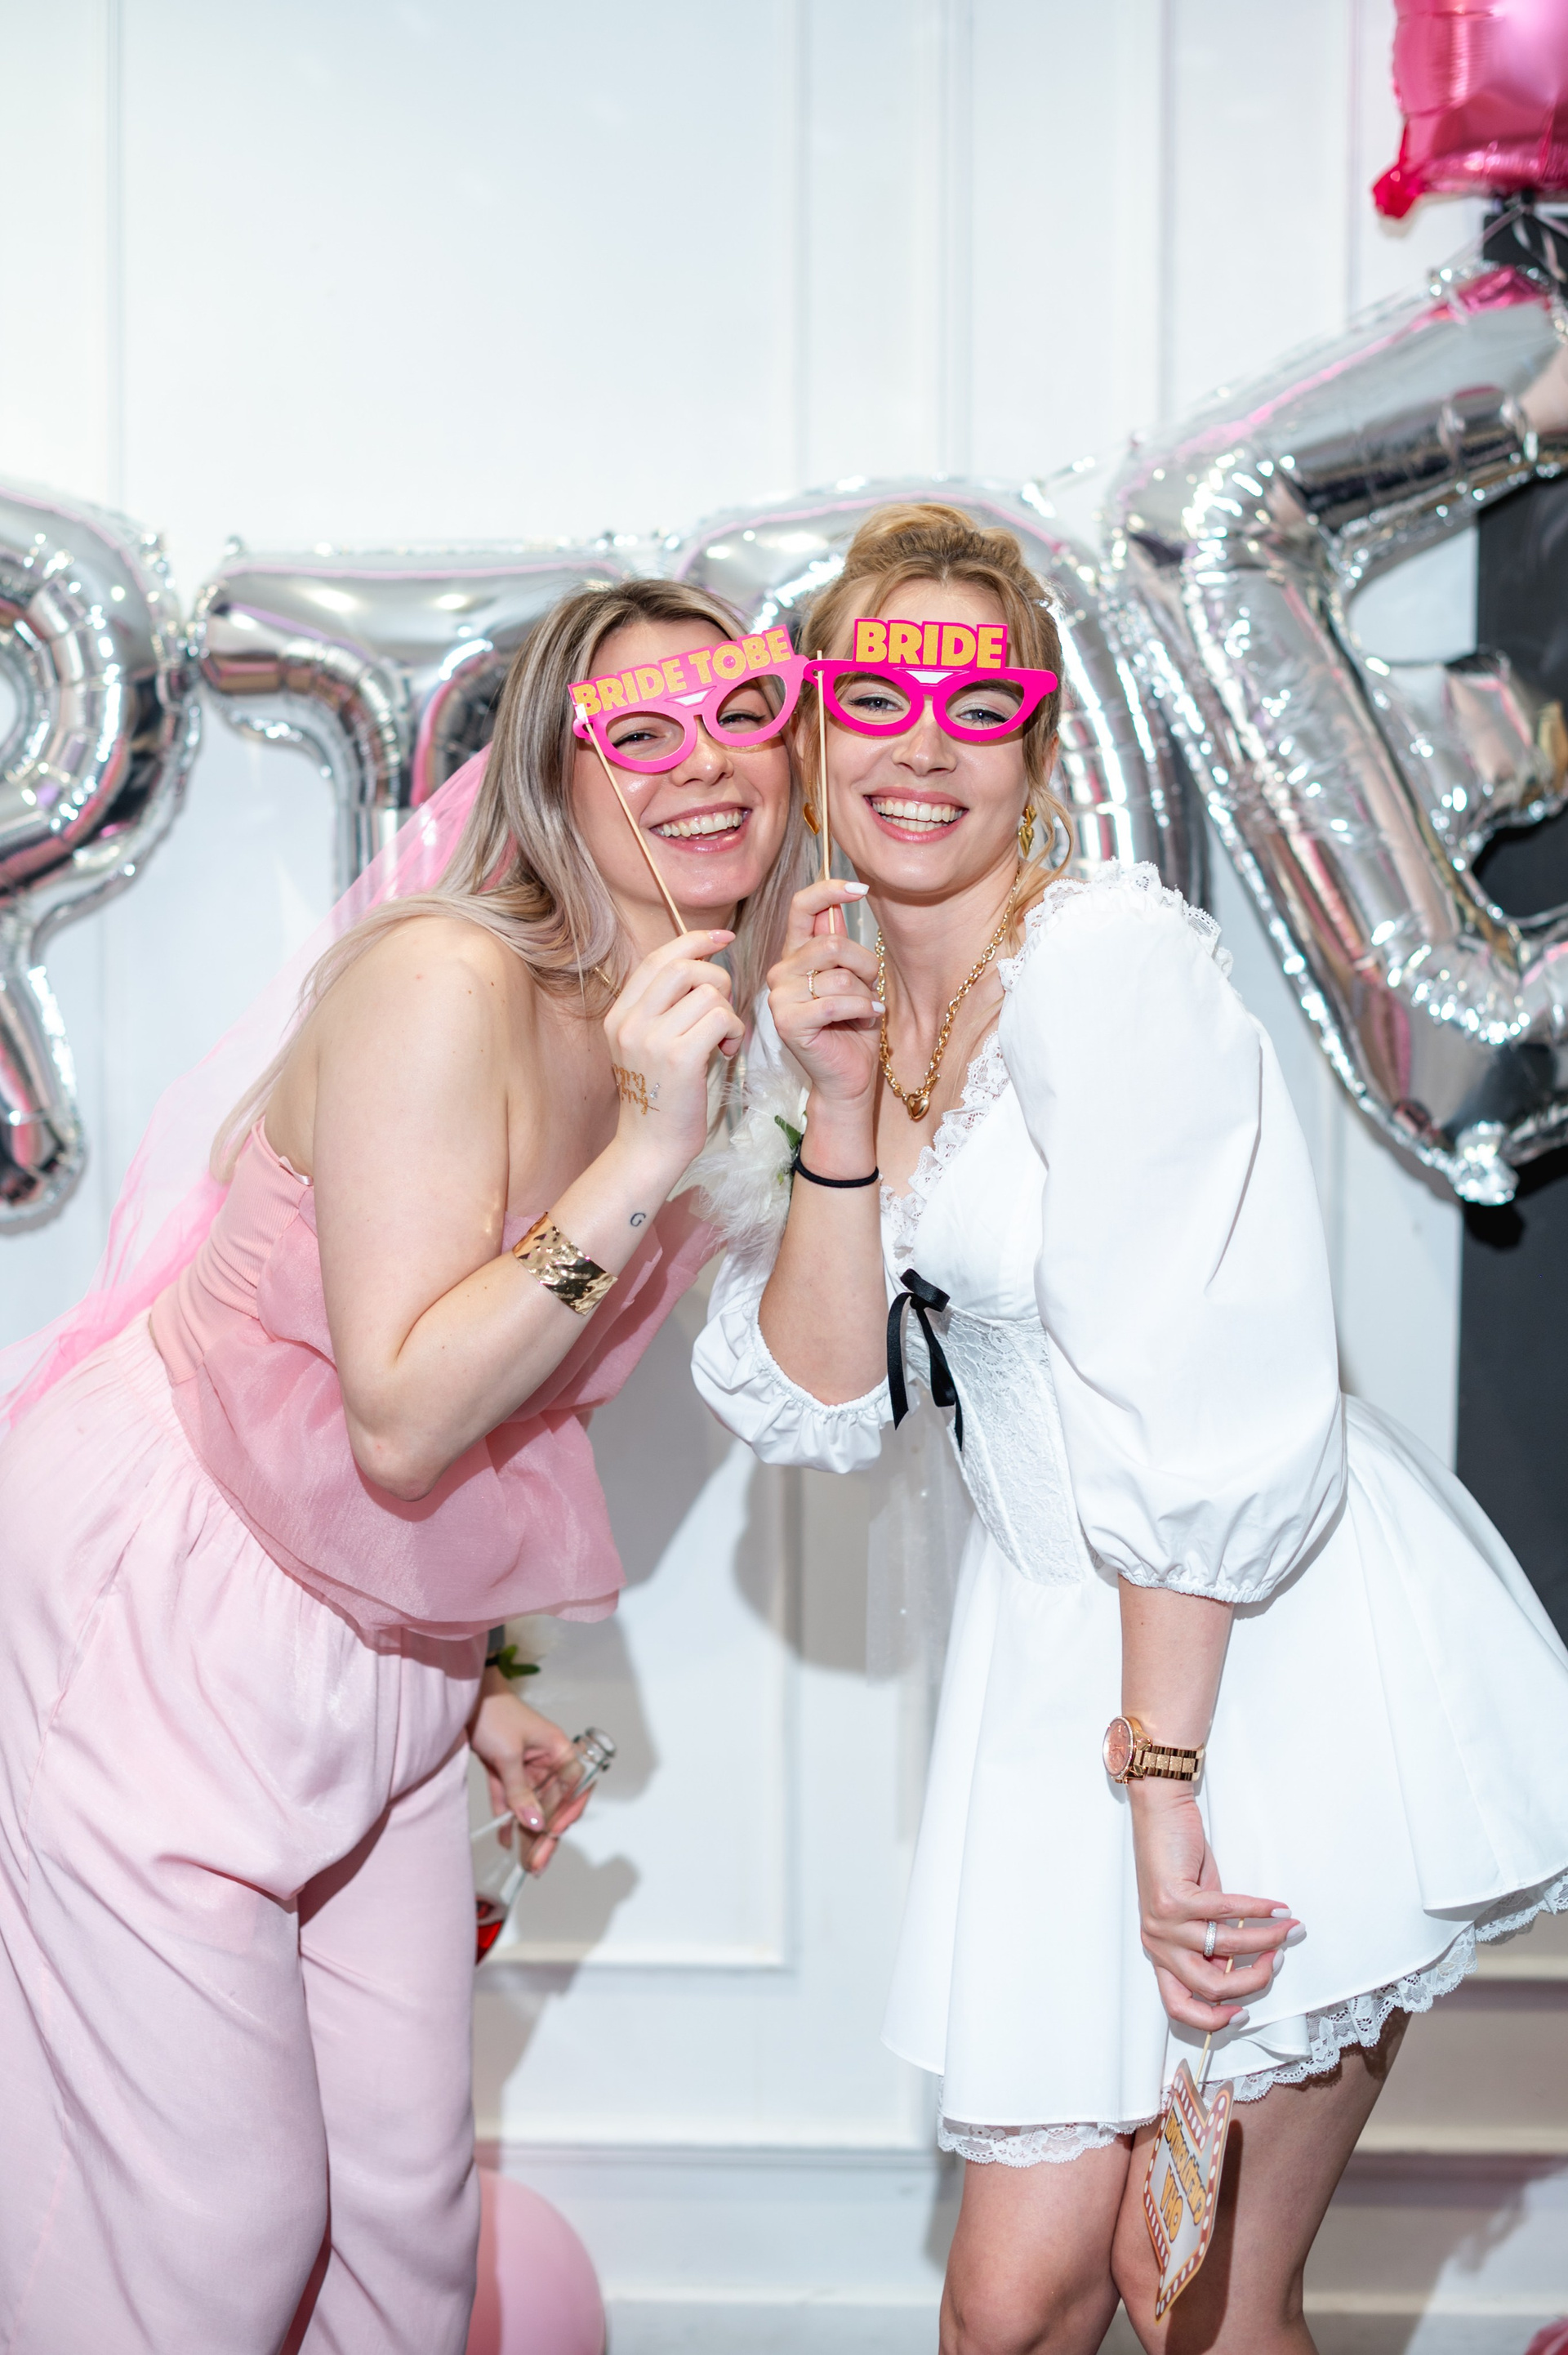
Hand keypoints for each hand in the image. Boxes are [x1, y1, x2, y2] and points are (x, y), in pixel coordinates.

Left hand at [467, 1669, 594, 1876]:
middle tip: (538, 1864)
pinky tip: (507, 1840)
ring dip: (528, 1832)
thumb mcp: (508, 1754)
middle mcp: (546, 1761)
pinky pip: (511, 1800)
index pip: (573, 1788)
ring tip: (526, 1862)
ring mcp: (526, 1767)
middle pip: (552, 1803)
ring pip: (532, 1806)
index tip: (554, 1834)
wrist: (464, 1695)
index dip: (567, 1813)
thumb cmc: (494, 1713)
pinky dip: (509, 1819)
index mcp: (558, 1750)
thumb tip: (535, 1822)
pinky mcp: (505, 1770)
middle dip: (546, 1834)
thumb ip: (521, 1791)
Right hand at [603, 928, 745, 1176]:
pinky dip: (733, 1030)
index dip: (693, 941)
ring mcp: (650, 1040)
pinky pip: (719, 1018)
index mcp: (619, 1016)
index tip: (722, 937)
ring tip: (724, 1040)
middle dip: (717, 978)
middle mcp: (629, 1023)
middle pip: (682, 966)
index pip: (657, 959)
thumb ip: (665, 1010)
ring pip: (707, 991)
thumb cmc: (662, 1100)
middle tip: (723, 1009)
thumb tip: (704, 971)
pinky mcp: (677, 1058)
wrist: (650, 1149)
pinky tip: (727, 1052)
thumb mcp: (650, 1047)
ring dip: (728, 1012)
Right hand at [766, 881, 882, 1111]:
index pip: (802, 907)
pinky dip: (862, 1009)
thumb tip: (841, 902)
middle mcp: (782, 971)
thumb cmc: (853, 1027)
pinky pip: (835, 1002)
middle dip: (865, 964)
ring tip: (868, 1009)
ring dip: (865, 993)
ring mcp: (780, 997)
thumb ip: (842, 944)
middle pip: (832, 943)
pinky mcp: (788, 1022)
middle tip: (872, 986)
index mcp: (796, 954)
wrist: (849, 1076)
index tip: (862, 889)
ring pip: (838, 975)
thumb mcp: (854, 978)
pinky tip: (871, 1017)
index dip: (830, 890)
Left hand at [1129, 1782, 1296, 2030]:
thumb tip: (1250, 1965)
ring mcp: (1162, 1921)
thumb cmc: (1178, 1862)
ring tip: (1288, 1931)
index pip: (1178, 2005)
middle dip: (1252, 1981)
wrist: (1159, 1814)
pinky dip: (1259, 1912)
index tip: (1243, 2012)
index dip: (1211, 2020)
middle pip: (1209, 1987)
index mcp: (1160, 1953)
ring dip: (1265, 1942)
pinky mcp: (1172, 1896)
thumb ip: (1214, 1942)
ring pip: (1224, 1951)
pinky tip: (1278, 1909)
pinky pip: (1226, 1913)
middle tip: (1276, 1961)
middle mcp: (1157, 1942)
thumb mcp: (1196, 1914)